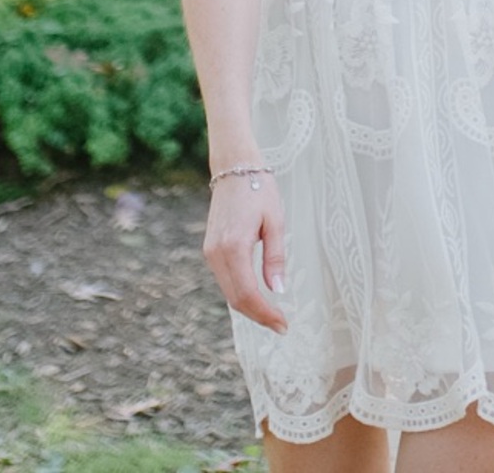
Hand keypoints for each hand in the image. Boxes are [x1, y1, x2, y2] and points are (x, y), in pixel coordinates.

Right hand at [203, 174, 287, 334]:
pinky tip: (257, 295)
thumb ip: (275, 257)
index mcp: (234, 246)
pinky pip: (225, 280)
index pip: (247, 294)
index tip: (283, 325)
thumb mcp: (275, 221)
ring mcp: (210, 252)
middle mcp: (216, 253)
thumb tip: (278, 290)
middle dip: (258, 316)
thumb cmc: (259, 189)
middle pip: (235, 299)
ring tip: (272, 314)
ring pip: (228, 292)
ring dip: (249, 307)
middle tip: (281, 325)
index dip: (265, 314)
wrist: (234, 167)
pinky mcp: (210, 249)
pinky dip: (240, 292)